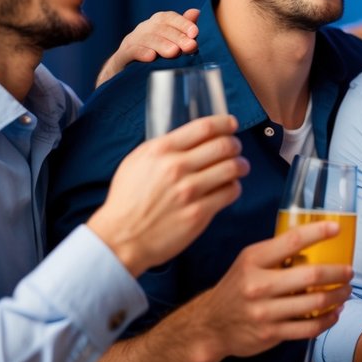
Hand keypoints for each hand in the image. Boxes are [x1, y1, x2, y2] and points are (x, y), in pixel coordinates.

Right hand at [88, 114, 246, 275]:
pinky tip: (229, 187)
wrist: (120, 237)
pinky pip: (230, 192)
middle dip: (235, 145)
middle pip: (223, 145)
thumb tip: (192, 137)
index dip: (224, 123)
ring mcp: (189, 191)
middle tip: (235, 149)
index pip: (204, 127)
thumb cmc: (127, 200)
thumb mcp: (136, 162)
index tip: (231, 124)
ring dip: (241, 165)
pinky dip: (234, 187)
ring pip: (232, 168)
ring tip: (239, 167)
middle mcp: (176, 168)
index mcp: (160, 151)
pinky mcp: (198, 213)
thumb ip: (163, 147)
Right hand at [97, 8, 199, 86]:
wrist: (125, 74)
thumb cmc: (155, 56)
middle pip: (160, 28)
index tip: (195, 33)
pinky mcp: (121, 57)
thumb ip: (182, 29)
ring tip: (174, 52)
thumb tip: (196, 12)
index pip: (169, 18)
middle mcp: (143, 30)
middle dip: (177, 37)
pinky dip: (141, 53)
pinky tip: (151, 57)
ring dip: (162, 44)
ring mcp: (131, 42)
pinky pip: (130, 51)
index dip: (182, 23)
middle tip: (190, 46)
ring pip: (146, 39)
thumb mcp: (170, 43)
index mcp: (156, 25)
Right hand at [184, 221, 355, 361]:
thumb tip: (314, 239)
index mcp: (254, 260)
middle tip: (349, 271)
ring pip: (315, 302)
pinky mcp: (271, 334)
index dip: (317, 232)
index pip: (292, 241)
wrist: (211, 325)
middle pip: (311, 274)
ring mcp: (265, 312)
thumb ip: (276, 253)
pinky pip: (309, 327)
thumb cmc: (238, 287)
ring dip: (338, 296)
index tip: (336, 228)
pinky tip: (335, 313)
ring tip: (346, 291)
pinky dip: (328, 319)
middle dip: (338, 272)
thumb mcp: (249, 262)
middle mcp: (258, 285)